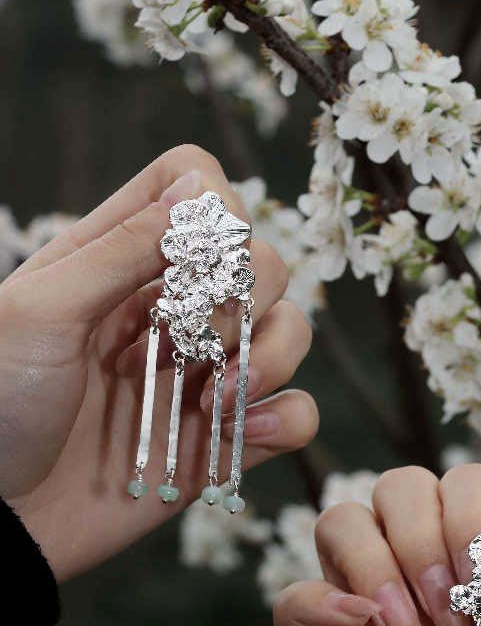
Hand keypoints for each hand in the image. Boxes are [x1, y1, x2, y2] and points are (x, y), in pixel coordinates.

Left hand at [0, 145, 317, 579]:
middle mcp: (173, 309)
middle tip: (190, 347)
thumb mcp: (39, 312)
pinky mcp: (225, 438)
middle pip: (263, 260)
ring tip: (213, 401)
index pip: (201, 189)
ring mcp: (203, 375)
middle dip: (245, 300)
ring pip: (291, 331)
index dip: (218, 209)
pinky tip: (245, 433)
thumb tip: (198, 187)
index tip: (198, 261)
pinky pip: (296, 413)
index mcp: (121, 261)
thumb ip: (119, 249)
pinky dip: (287, 418)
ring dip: (272, 358)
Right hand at [273, 465, 480, 625]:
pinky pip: (291, 599)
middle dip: (428, 532)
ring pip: (339, 521)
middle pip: (399, 486)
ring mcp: (362, 625)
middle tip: (456, 609)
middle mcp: (420, 588)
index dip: (476, 508)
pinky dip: (322, 597)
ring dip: (381, 562)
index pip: (465, 485)